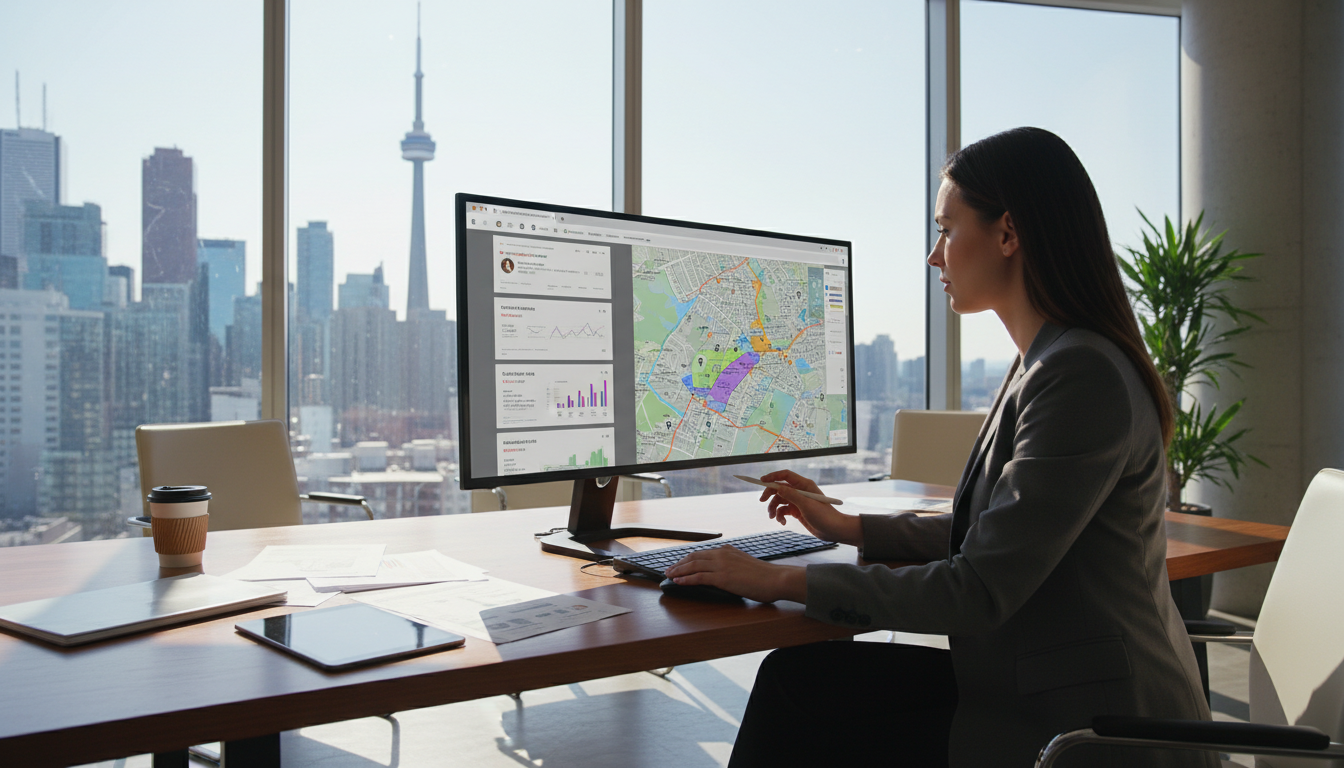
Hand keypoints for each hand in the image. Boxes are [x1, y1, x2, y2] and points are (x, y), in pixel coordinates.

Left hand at [663, 546, 806, 603]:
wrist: (776, 579)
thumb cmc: (765, 576)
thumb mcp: (745, 565)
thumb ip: (732, 565)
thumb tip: (722, 573)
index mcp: (728, 550)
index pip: (702, 553)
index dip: (688, 558)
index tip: (680, 563)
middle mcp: (723, 554)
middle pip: (694, 557)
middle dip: (679, 564)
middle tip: (669, 570)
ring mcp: (722, 565)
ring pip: (693, 566)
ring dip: (679, 571)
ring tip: (669, 575)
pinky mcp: (723, 578)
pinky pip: (699, 577)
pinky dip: (686, 579)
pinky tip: (678, 582)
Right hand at [757, 470, 861, 545]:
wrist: (833, 530)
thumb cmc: (824, 515)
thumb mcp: (806, 505)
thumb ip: (791, 495)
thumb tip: (777, 487)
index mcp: (804, 485)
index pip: (786, 475)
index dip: (773, 476)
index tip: (762, 480)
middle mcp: (800, 491)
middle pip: (780, 488)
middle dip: (770, 494)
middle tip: (762, 501)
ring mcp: (798, 501)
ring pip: (780, 501)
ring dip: (774, 509)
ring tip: (773, 518)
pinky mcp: (797, 511)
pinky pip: (783, 511)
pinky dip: (780, 516)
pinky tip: (782, 523)